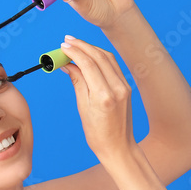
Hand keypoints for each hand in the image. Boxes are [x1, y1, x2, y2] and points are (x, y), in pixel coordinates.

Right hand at [57, 36, 134, 159]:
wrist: (119, 147)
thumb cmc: (98, 134)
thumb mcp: (83, 108)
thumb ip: (78, 82)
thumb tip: (68, 64)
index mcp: (103, 95)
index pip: (88, 64)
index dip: (74, 52)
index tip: (63, 46)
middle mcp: (117, 88)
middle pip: (99, 56)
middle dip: (82, 46)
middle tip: (67, 41)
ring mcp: (125, 86)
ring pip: (108, 58)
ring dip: (91, 48)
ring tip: (76, 45)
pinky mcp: (127, 87)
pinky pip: (113, 66)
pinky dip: (100, 57)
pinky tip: (90, 56)